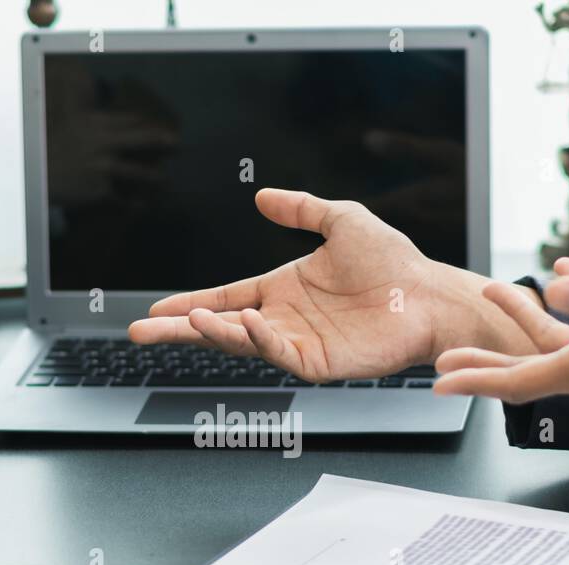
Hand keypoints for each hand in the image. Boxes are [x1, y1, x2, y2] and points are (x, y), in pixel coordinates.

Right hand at [129, 189, 533, 380]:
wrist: (429, 294)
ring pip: (243, 342)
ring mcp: (299, 344)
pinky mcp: (319, 363)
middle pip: (219, 327)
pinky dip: (258, 340)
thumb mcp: (342, 220)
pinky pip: (280, 353)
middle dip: (178, 330)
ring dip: (213, 333)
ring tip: (186, 321)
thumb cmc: (393, 263)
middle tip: (140, 332)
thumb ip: (301, 209)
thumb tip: (263, 197)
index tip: (156, 310)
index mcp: (282, 290)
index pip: (224, 298)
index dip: (189, 304)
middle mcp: (283, 320)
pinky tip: (243, 322)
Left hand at [434, 259, 568, 429]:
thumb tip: (554, 286)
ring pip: (551, 344)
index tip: (439, 383)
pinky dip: (566, 303)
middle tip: (441, 360)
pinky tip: (561, 270)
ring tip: (493, 287)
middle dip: (482, 361)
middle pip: (524, 369)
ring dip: (521, 317)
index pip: (520, 380)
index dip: (476, 380)